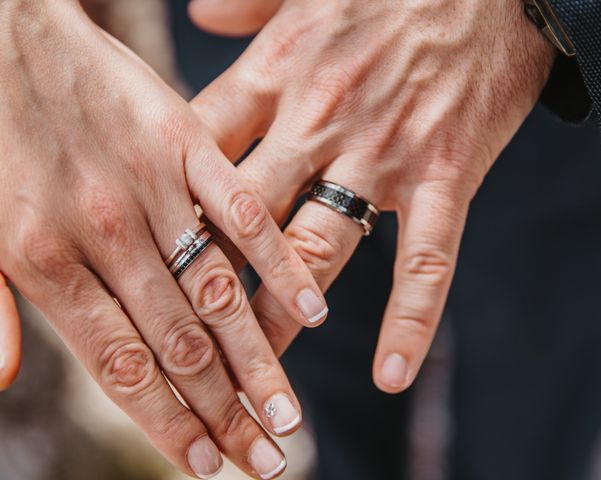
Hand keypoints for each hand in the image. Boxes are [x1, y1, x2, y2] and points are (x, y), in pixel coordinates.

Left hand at [0, 1, 328, 477]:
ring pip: (214, 291)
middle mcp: (103, 234)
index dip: (170, 424)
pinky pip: (241, 211)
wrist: (2, 29)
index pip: (123, 366)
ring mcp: (151, 187)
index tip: (210, 467)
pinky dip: (276, 263)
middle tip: (266, 463)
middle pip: (177, 345)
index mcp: (42, 259)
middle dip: (223, 413)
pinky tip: (312, 310)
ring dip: (256, 360)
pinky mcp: (187, 142)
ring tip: (288, 416)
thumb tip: (4, 382)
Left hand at [190, 0, 555, 391]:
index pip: (201, 158)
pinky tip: (391, 374)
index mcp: (276, 75)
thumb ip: (246, 9)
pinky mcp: (446, 174)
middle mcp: (317, 122)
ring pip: (317, 251)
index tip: (150, 260)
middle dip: (209, 286)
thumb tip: (200, 18)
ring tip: (255, 379)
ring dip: (280, 320)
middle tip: (183, 346)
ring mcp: (382, 155)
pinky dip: (409, 320)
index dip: (169, 212)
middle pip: (244, 221)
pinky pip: (425, 260)